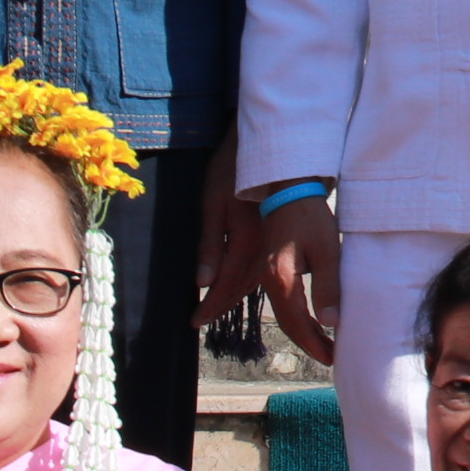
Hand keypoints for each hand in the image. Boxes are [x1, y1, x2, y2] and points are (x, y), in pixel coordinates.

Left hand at [194, 134, 261, 325]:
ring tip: (215, 308)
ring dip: (233, 297)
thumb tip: (203, 281)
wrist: (266, 149)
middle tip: (201, 319)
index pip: (225, 284)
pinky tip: (238, 286)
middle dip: (220, 305)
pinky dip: (246, 283)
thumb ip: (210, 245)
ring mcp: (272, 243)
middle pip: (240, 287)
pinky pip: (260, 269)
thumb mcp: (212, 205)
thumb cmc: (231, 171)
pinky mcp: (274, 237)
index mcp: (245, 241)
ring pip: (252, 281)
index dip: (210, 305)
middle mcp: (263, 248)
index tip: (195, 321)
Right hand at [262, 192, 341, 364]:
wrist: (288, 188)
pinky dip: (297, 317)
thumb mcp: (326, 250)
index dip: (313, 343)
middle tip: (329, 358)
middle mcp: (268, 280)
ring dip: (302, 332)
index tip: (330, 358)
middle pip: (287, 322)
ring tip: (322, 346)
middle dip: (308, 343)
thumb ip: (328, 286)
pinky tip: (310, 322)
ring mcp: (267, 274)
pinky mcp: (272, 268)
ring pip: (284, 313)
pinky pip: (283, 301)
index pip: (296, 321)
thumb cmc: (310, 216)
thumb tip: (330, 323)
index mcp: (280, 278)